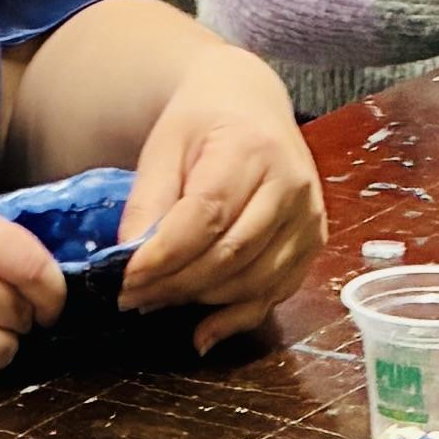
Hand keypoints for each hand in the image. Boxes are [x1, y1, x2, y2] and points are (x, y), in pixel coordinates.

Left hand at [111, 49, 323, 349]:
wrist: (251, 107)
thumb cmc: (204, 123)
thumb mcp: (165, 145)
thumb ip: (148, 199)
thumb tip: (130, 258)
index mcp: (253, 150)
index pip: (207, 216)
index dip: (164, 255)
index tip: (125, 278)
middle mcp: (291, 186)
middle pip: (231, 254)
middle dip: (176, 284)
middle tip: (132, 298)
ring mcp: (308, 218)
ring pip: (253, 280)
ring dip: (201, 301)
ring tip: (157, 302)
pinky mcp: (313, 243)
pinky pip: (275, 293)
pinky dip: (236, 318)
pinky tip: (202, 332)